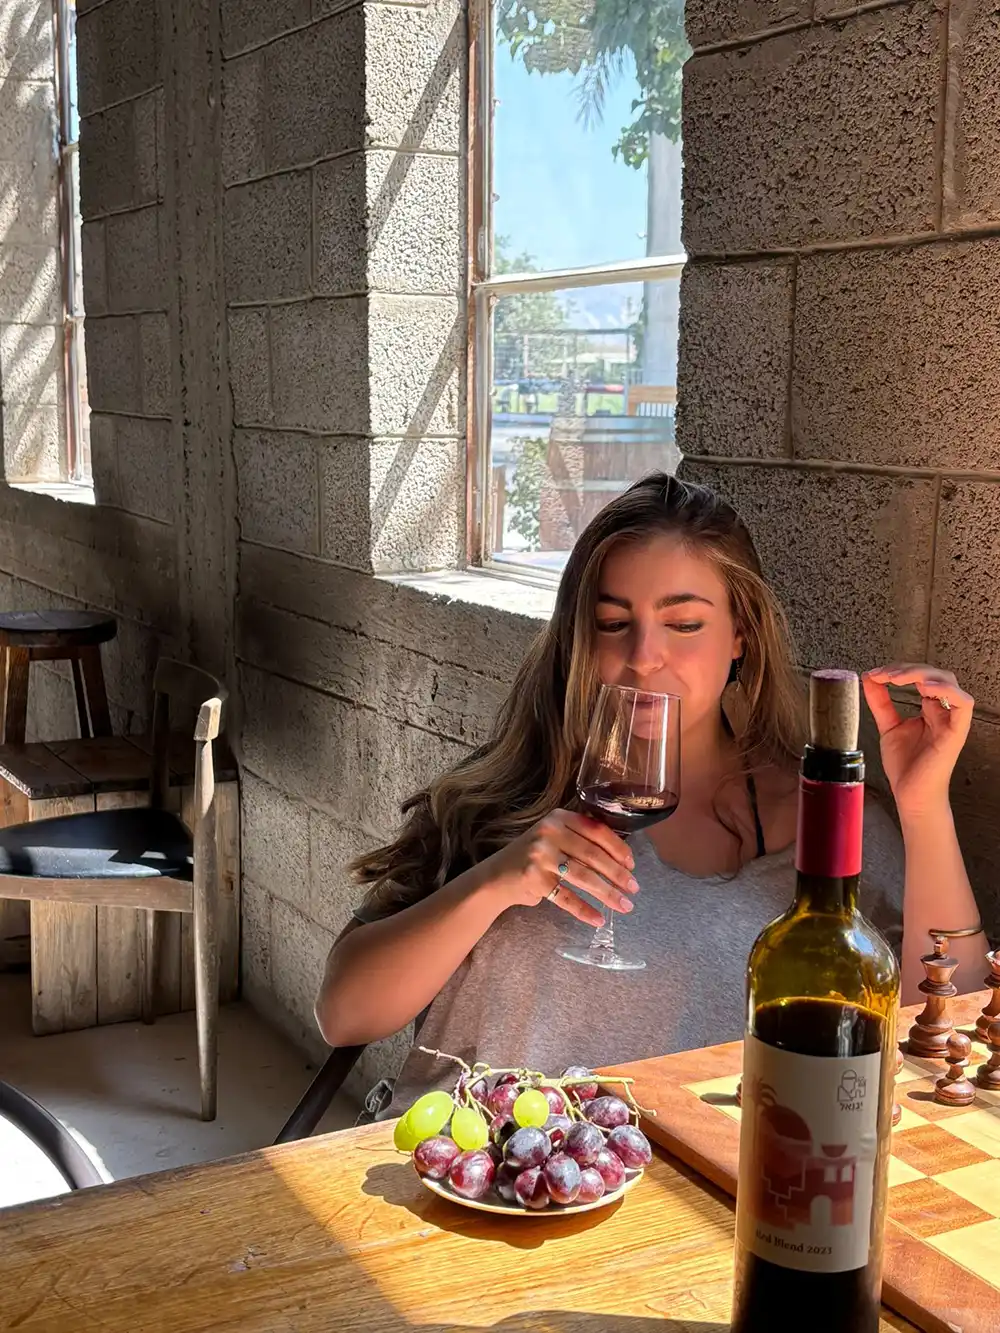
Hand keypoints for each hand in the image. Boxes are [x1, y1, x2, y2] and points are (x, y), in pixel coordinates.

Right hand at [495, 809, 637, 927]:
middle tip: (634, 888)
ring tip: (624, 905)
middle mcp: (548, 832)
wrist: (496, 876)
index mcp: (559, 818)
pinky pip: (566, 897)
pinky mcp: (533, 879)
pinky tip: (598, 919)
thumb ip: (581, 839)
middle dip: (617, 874)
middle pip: (593, 854)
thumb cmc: (534, 857)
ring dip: (607, 893)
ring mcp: (539, 855)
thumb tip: (623, 858)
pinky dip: (584, 910)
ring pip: (583, 876)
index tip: (632, 865)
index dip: (618, 848)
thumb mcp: (555, 837)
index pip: (596, 830)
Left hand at [862, 664, 972, 817]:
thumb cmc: (906, 766)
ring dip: (921, 674)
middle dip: (907, 668)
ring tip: (897, 678)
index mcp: (929, 709)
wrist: (911, 795)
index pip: (921, 677)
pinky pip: (963, 703)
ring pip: (948, 682)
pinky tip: (923, 687)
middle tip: (884, 674)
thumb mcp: (888, 726)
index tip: (875, 673)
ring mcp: (950, 720)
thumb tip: (870, 678)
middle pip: (934, 674)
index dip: (899, 670)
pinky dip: (946, 689)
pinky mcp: (956, 731)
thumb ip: (880, 702)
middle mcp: (942, 711)